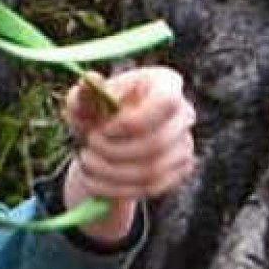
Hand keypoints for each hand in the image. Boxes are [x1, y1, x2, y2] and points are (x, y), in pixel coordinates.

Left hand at [60, 65, 195, 243]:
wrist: (104, 143)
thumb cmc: (96, 114)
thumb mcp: (84, 102)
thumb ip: (85, 94)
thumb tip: (91, 80)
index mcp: (165, 83)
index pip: (166, 102)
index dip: (132, 121)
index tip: (103, 128)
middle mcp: (183, 113)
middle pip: (156, 142)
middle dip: (113, 152)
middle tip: (87, 149)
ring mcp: (185, 144)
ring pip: (152, 170)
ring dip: (111, 172)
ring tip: (86, 164)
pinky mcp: (180, 171)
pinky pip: (152, 187)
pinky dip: (117, 188)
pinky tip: (95, 181)